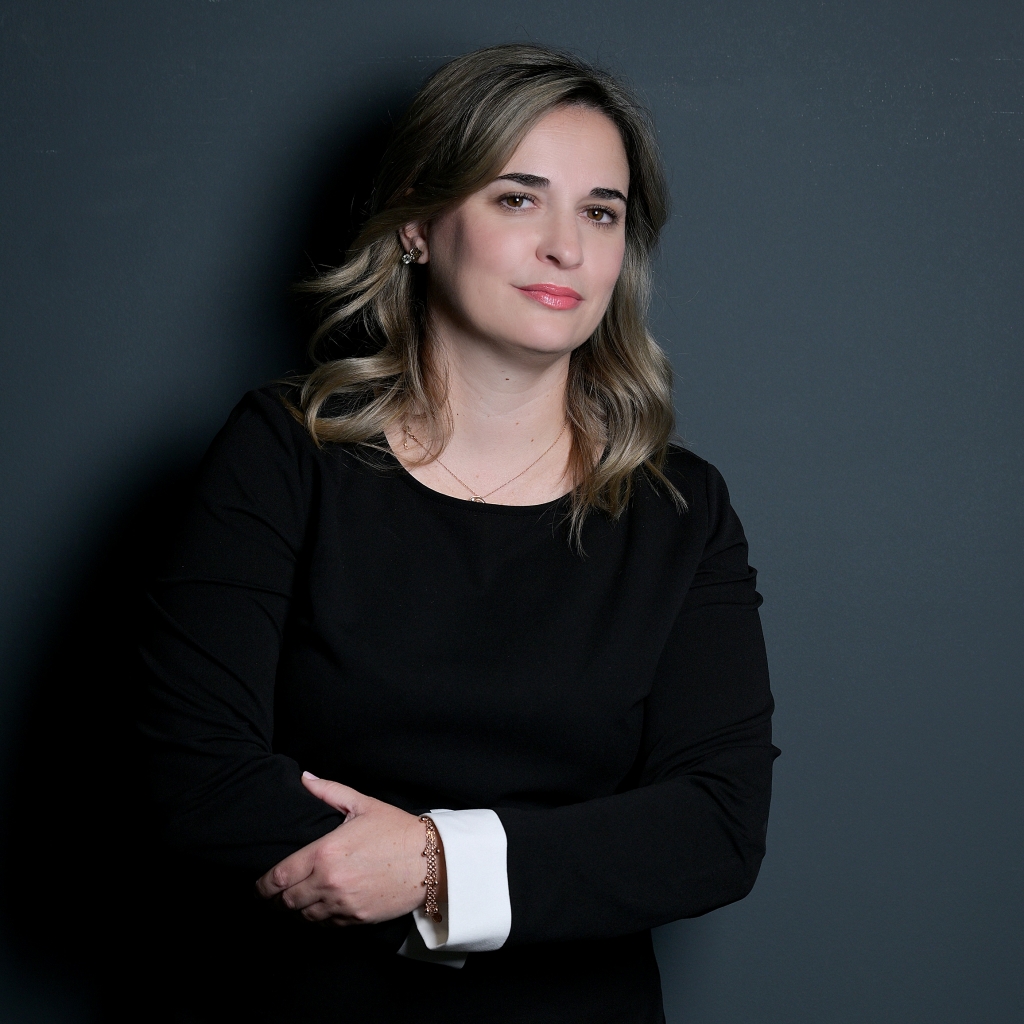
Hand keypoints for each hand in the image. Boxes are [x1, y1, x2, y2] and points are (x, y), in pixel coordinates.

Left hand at [255, 773, 444, 925]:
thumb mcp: (362, 804)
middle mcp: (329, 882)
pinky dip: (316, 919)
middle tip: (270, 896)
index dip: (262, 885)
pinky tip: (317, 909)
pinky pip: (324, 925)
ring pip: (302, 916)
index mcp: (325, 852)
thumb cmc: (396, 830)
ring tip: (291, 903)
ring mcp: (342, 903)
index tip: (258, 885)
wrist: (429, 860)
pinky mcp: (355, 918)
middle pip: (285, 901)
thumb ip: (328, 791)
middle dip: (274, 900)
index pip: (279, 877)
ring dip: (294, 911)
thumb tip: (305, 778)